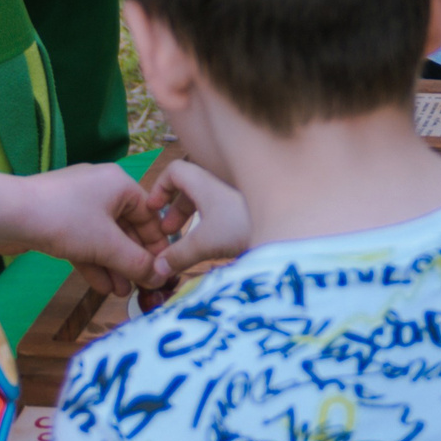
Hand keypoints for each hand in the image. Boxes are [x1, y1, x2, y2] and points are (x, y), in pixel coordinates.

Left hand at [0, 163, 172, 297]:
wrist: (8, 214)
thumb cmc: (66, 220)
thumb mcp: (106, 244)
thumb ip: (136, 262)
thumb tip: (161, 277)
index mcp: (119, 184)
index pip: (149, 215)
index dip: (157, 245)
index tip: (164, 271)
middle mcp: (102, 190)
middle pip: (127, 228)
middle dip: (133, 260)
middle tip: (143, 287)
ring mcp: (78, 206)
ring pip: (104, 239)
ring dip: (115, 266)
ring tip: (124, 293)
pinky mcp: (59, 221)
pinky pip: (85, 242)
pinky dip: (94, 262)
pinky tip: (103, 286)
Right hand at [146, 156, 250, 273]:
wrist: (288, 229)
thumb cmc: (242, 227)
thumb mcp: (204, 242)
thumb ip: (178, 255)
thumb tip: (156, 270)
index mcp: (204, 182)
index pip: (175, 170)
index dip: (159, 187)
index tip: (152, 210)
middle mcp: (219, 185)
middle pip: (189, 187)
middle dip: (175, 209)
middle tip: (167, 232)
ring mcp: (235, 198)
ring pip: (206, 201)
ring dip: (192, 218)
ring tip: (184, 241)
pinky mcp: (248, 211)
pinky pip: (221, 212)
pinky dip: (210, 225)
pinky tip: (210, 246)